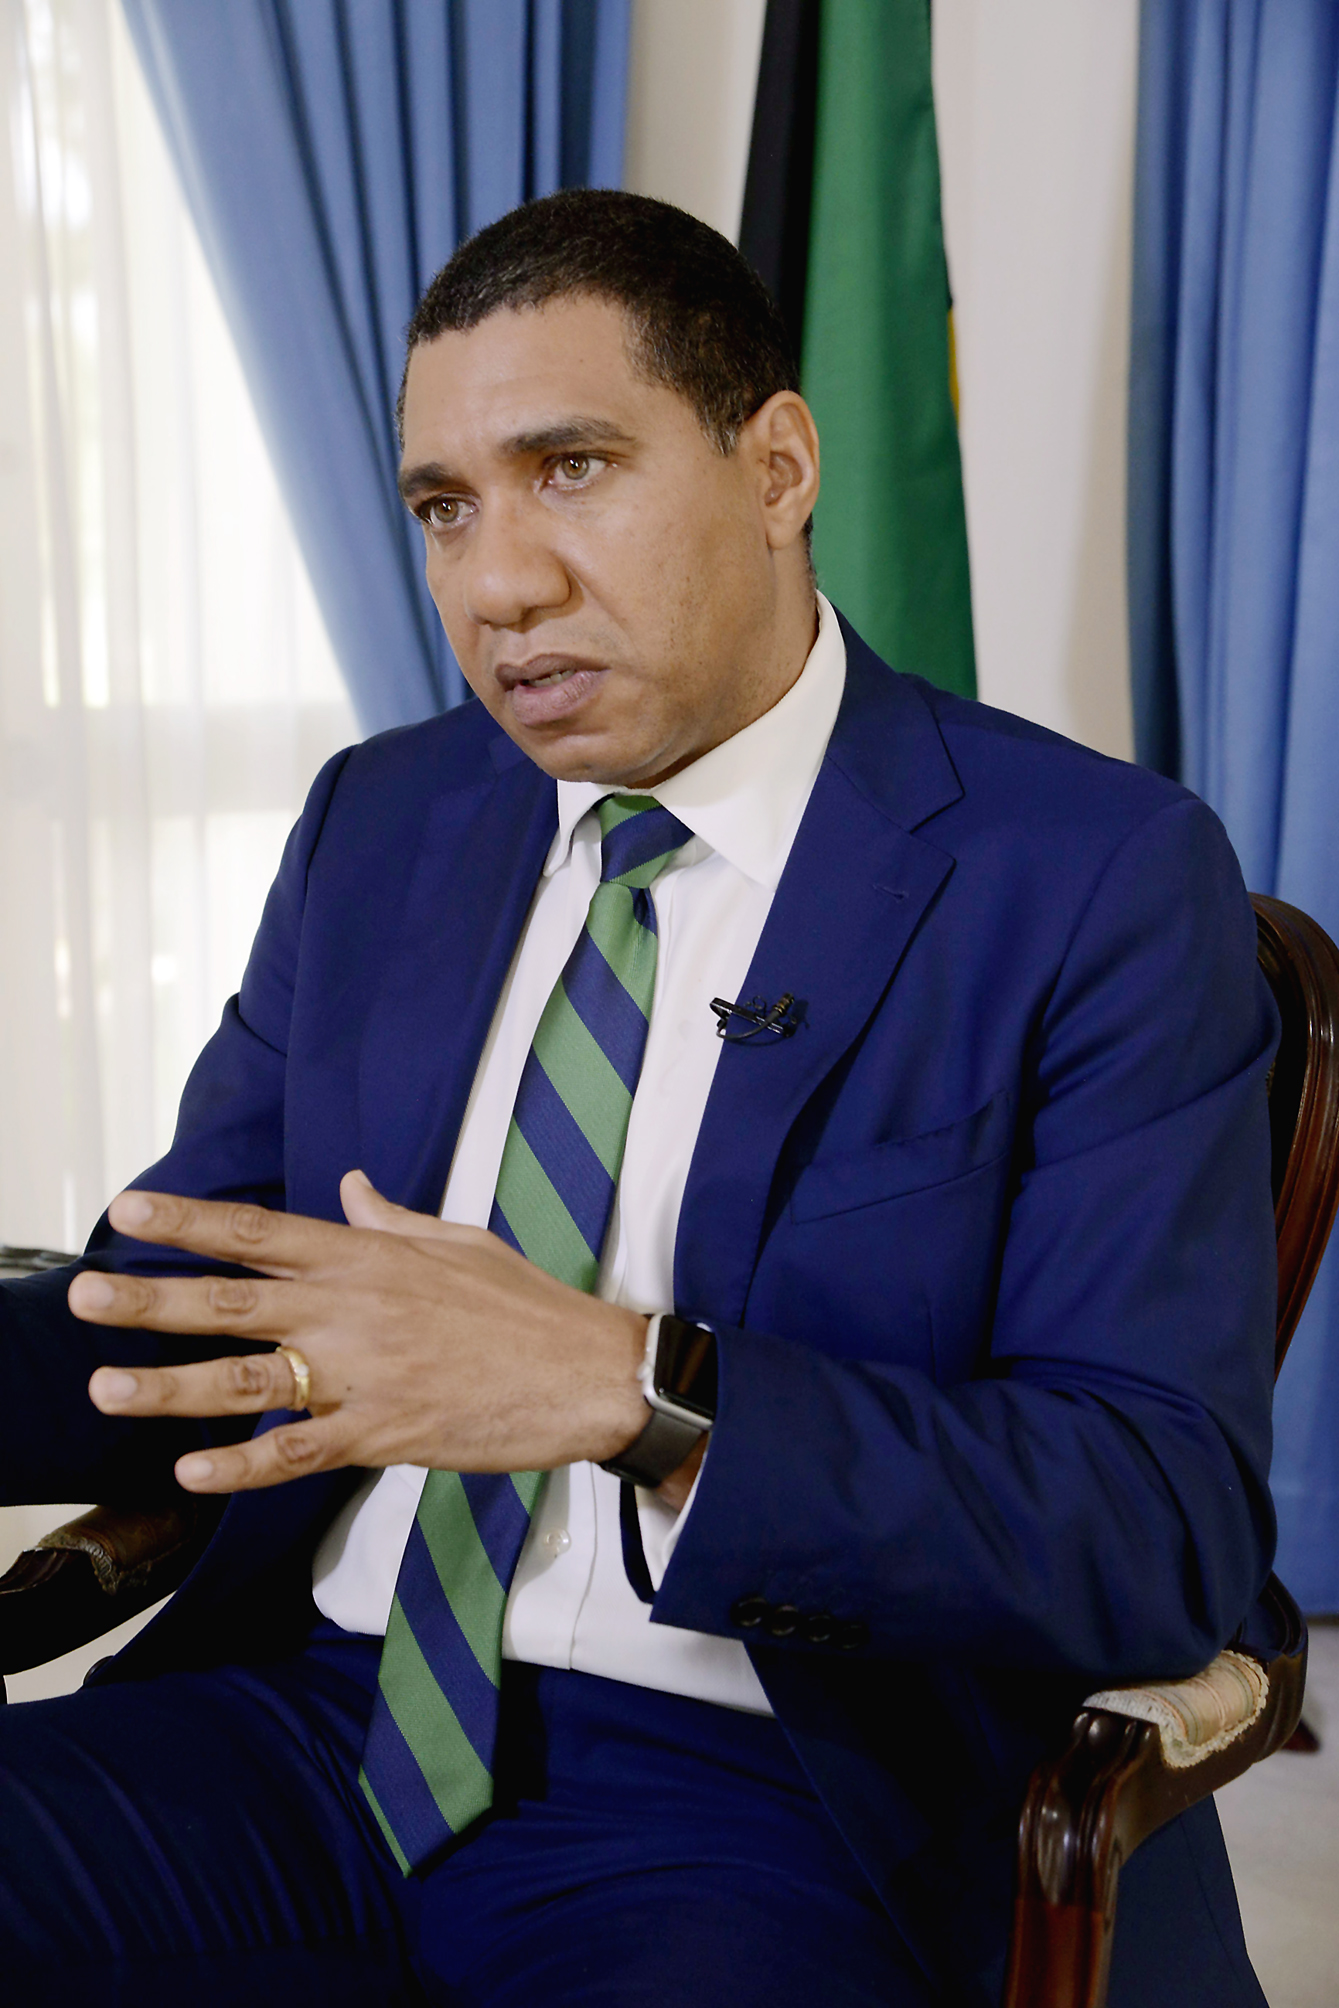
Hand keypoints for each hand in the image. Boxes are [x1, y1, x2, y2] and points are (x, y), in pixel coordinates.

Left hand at [70, 1173, 649, 1494]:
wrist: (590, 1373)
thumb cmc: (529, 1306)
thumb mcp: (459, 1243)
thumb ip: (391, 1221)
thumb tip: (352, 1187)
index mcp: (369, 1256)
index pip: (260, 1230)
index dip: (189, 1220)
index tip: (128, 1211)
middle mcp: (355, 1308)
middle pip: (233, 1300)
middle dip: (150, 1299)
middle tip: (82, 1296)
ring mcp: (366, 1373)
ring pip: (248, 1379)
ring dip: (171, 1386)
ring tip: (106, 1389)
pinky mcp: (385, 1432)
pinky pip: (300, 1452)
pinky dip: (244, 1465)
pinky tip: (191, 1472)